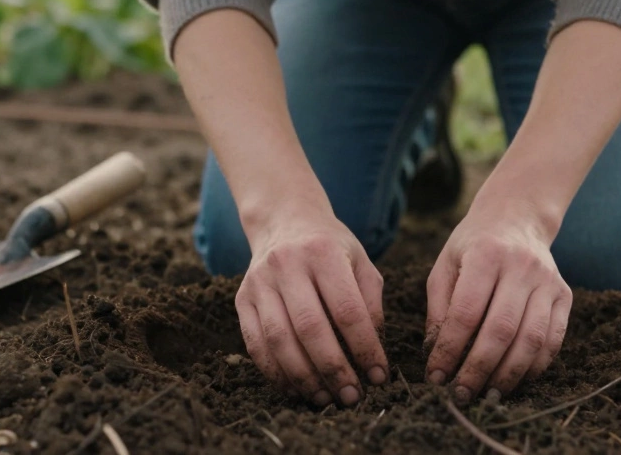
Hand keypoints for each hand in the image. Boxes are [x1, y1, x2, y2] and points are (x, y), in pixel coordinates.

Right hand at [236, 199, 388, 406]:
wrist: (284, 221)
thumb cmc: (331, 247)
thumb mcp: (360, 261)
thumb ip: (370, 303)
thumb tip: (373, 351)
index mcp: (323, 252)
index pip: (347, 310)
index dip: (365, 348)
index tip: (378, 375)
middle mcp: (287, 264)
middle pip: (310, 328)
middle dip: (334, 369)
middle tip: (352, 397)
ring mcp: (259, 282)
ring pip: (279, 340)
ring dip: (303, 377)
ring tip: (325, 399)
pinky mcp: (242, 298)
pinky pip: (255, 344)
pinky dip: (275, 373)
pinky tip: (295, 388)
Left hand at [424, 198, 570, 402]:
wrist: (517, 218)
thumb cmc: (473, 247)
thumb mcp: (446, 265)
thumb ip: (440, 308)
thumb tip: (436, 354)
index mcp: (486, 254)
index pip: (466, 312)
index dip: (449, 349)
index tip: (436, 376)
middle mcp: (522, 266)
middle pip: (501, 330)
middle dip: (478, 369)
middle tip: (460, 394)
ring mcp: (548, 281)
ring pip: (531, 339)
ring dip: (508, 375)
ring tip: (487, 395)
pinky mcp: (564, 295)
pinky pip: (553, 340)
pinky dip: (535, 367)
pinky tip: (515, 380)